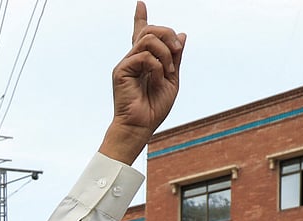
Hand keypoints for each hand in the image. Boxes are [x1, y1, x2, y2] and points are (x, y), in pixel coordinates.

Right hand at [101, 2, 185, 164]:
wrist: (140, 127)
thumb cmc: (154, 108)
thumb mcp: (172, 79)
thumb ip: (175, 58)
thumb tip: (181, 35)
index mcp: (143, 61)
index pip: (141, 34)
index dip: (140, 18)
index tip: (140, 3)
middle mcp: (132, 59)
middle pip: (150, 30)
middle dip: (168, 34)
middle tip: (178, 51)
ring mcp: (125, 64)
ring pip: (148, 39)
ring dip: (165, 51)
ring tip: (169, 69)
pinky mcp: (121, 71)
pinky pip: (144, 56)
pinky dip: (157, 65)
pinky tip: (157, 77)